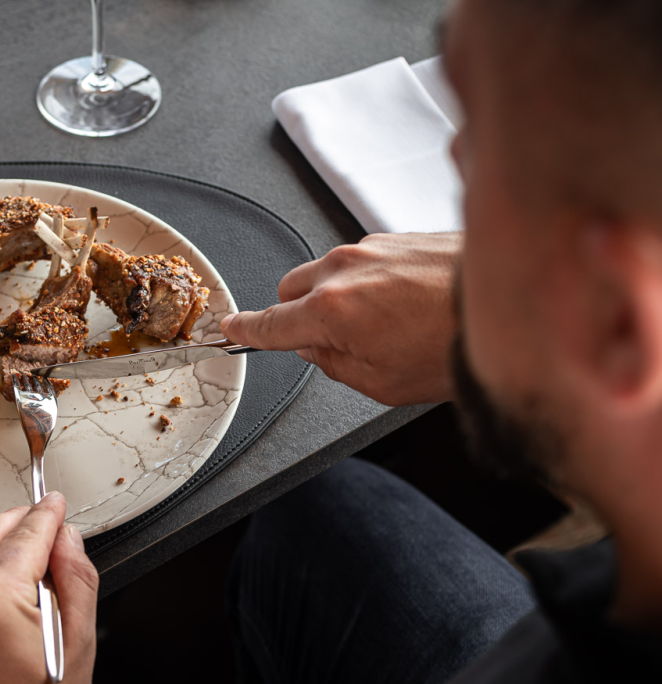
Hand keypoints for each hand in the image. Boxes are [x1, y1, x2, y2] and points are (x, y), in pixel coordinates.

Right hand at [222, 233, 461, 405]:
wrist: (514, 302)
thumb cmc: (454, 345)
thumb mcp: (381, 384)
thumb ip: (332, 364)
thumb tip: (315, 347)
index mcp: (332, 310)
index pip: (271, 322)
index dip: (246, 329)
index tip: (232, 327)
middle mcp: (345, 268)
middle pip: (291, 289)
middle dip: (301, 314)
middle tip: (337, 341)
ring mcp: (372, 246)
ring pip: (328, 272)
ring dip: (341, 296)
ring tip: (391, 325)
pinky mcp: (398, 235)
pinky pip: (364, 260)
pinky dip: (372, 282)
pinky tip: (409, 305)